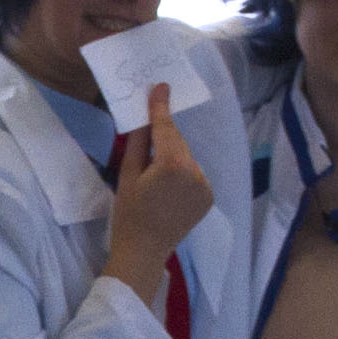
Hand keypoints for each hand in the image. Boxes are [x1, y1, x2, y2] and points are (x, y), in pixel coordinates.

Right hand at [104, 84, 214, 302]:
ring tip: (156, 171)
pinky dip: (183, 171)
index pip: (166, 127)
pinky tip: (169, 185)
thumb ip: (140, 140)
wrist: (144, 252)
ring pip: (187, 157)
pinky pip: (194, 173)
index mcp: (172, 164)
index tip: (161, 85)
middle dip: (165, 134)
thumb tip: (146, 113)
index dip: (161, 106)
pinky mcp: (209, 197)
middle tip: (150, 129)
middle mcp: (195, 172)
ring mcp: (205, 186)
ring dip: (174, 155)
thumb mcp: (128, 173)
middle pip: (178, 141)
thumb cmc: (129, 214)